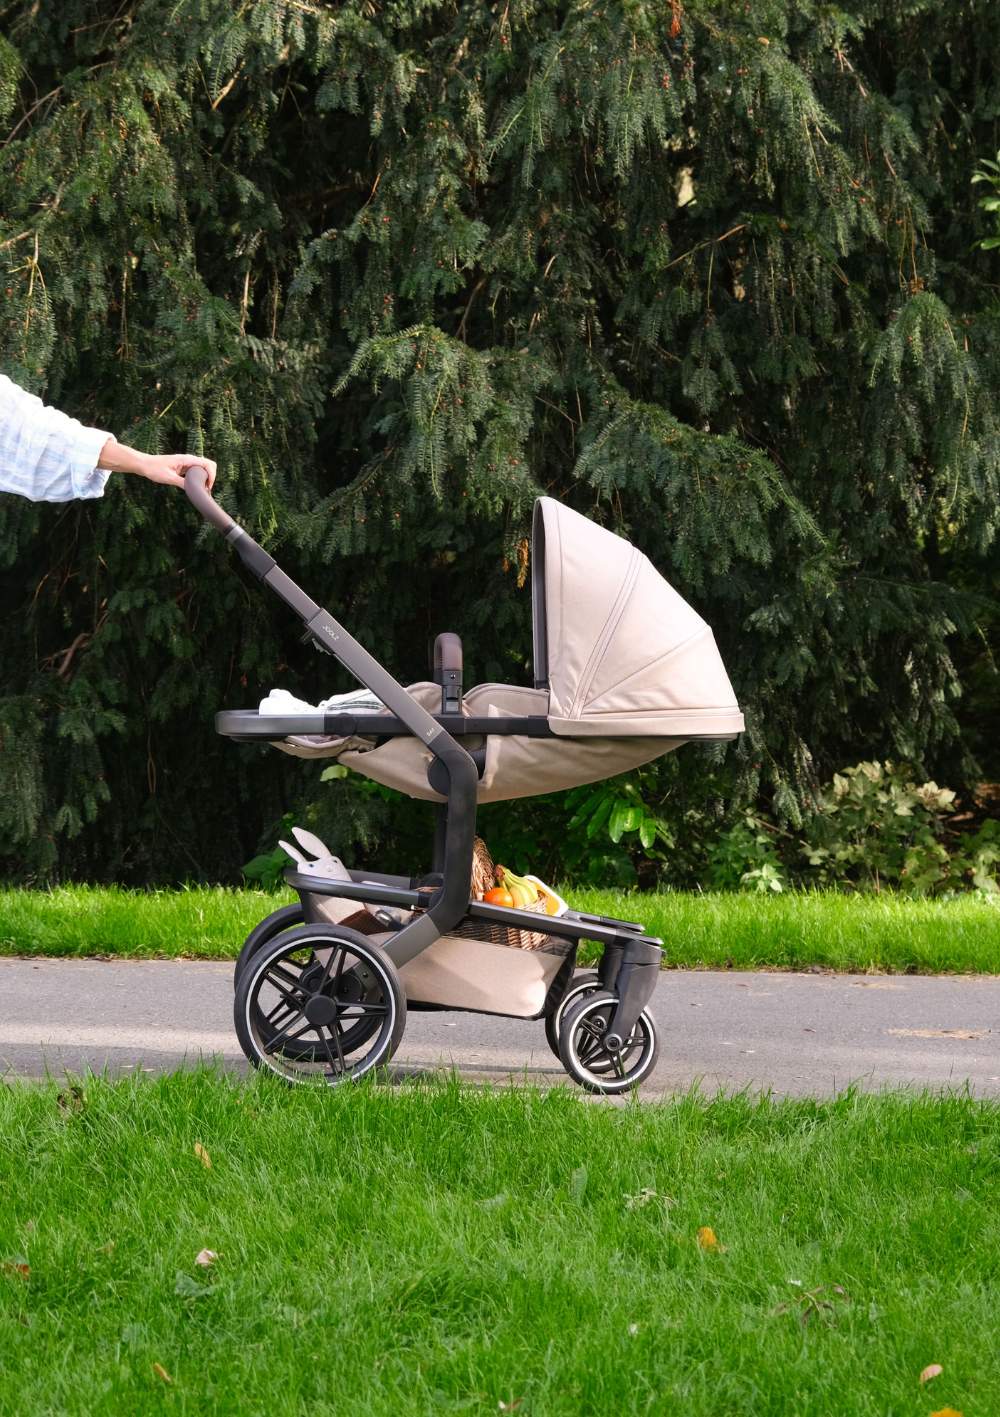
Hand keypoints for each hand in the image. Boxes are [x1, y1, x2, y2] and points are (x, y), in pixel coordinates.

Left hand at [98, 439, 217, 490]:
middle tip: (207, 489)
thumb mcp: (168, 478)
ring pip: (203, 469)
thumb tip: (194, 490)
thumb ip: (182, 483)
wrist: (144, 464)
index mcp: (186, 459)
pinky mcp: (183, 468)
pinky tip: (196, 488)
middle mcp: (188, 460)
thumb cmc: (154, 469)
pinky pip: (196, 472)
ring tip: (203, 490)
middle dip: (211, 476)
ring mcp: (186, 463)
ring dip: (206, 478)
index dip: (212, 475)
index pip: (207, 464)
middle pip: (208, 465)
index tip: (208, 487)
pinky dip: (200, 479)